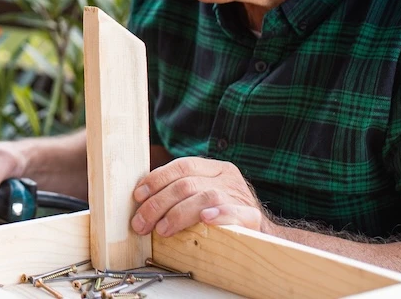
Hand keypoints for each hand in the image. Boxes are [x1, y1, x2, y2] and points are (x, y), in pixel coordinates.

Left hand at [130, 157, 269, 236]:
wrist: (262, 235)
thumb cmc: (222, 216)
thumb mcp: (202, 196)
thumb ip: (180, 192)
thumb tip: (142, 200)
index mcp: (215, 168)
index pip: (182, 166)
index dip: (156, 179)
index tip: (138, 196)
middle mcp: (228, 178)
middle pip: (187, 184)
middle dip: (158, 204)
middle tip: (141, 223)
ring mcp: (240, 196)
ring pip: (205, 197)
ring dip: (178, 214)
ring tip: (162, 229)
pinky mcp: (251, 217)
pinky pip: (234, 212)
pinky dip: (218, 215)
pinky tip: (204, 220)